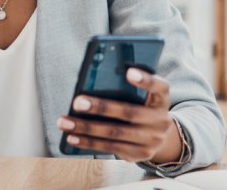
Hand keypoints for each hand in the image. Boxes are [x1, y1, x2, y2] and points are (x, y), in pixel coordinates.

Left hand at [56, 68, 181, 162]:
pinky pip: (110, 147)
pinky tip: (72, 137)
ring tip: (64, 122)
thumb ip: (126, 87)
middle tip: (77, 102)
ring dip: (86, 128)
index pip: (160, 87)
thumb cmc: (141, 106)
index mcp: (162, 99)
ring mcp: (151, 140)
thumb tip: (93, 80)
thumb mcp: (142, 95)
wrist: (159, 137)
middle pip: (129, 113)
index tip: (129, 72)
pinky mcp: (139, 154)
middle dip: (101, 108)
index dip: (146, 80)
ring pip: (115, 133)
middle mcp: (160, 120)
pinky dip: (88, 142)